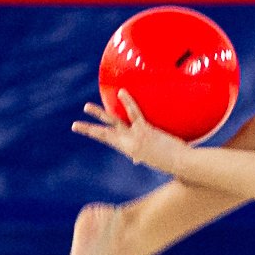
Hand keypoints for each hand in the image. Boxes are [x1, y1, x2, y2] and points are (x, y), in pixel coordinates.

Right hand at [73, 90, 190, 173]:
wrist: (179, 163)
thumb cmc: (168, 161)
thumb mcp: (150, 159)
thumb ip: (140, 156)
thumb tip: (135, 160)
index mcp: (129, 150)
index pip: (110, 140)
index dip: (97, 135)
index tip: (88, 132)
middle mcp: (128, 144)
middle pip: (104, 135)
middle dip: (88, 130)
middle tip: (75, 125)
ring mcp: (134, 137)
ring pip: (112, 123)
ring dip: (98, 114)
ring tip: (86, 107)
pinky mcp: (144, 131)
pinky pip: (134, 113)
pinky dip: (128, 102)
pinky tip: (122, 92)